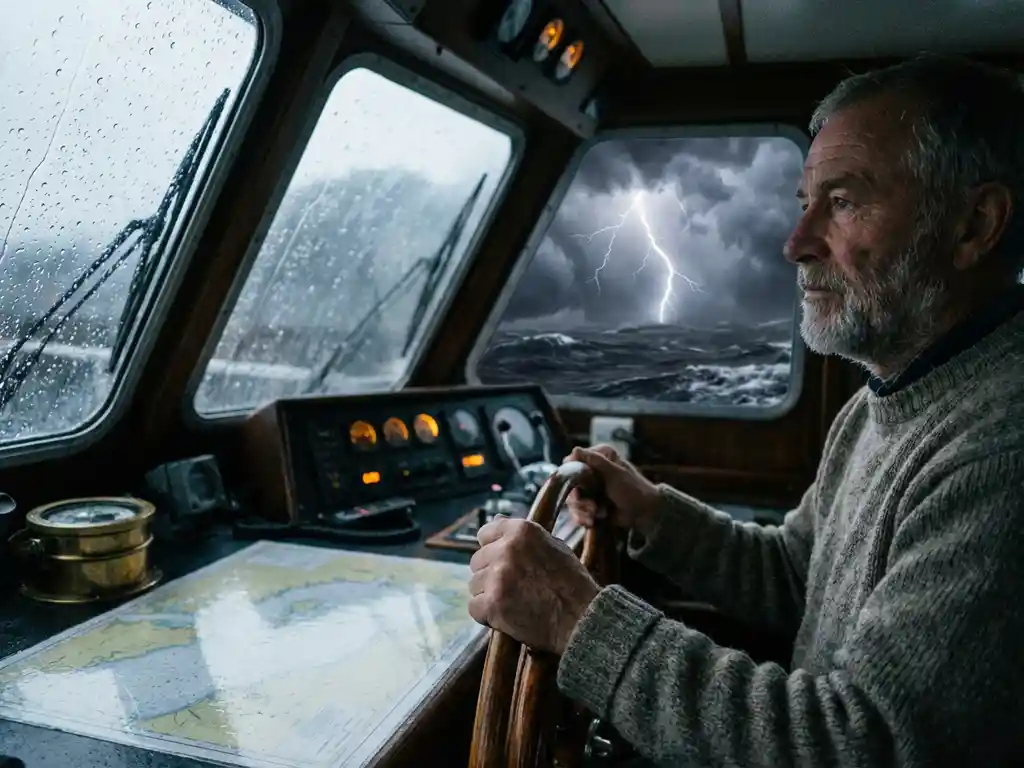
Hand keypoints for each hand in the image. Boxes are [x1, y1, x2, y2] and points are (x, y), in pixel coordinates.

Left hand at [468, 517, 598, 654]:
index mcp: (522, 531)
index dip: (492, 548)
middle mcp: (506, 549)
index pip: (485, 533)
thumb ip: (521, 534)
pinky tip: (505, 616)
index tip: (502, 561)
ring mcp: (497, 577)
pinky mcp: (492, 603)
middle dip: (490, 573)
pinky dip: (486, 614)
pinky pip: (474, 607)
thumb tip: (496, 517)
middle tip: (513, 586)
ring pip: (475, 584)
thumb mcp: (553, 546)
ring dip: (488, 594)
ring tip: (512, 602)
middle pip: (477, 560)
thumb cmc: (571, 582)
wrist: (581, 618)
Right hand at [564, 444, 661, 532]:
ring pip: (572, 499)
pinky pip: (577, 511)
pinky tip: (592, 522)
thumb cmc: (633, 489)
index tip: (575, 487)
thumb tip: (575, 450)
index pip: (573, 461)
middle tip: (591, 507)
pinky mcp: (589, 503)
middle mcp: (591, 470)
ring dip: (582, 510)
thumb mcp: (615, 473)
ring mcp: (589, 488)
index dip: (569, 474)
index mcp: (599, 457)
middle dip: (578, 499)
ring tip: (594, 516)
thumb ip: (596, 461)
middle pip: (569, 483)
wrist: (644, 513)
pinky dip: (583, 518)